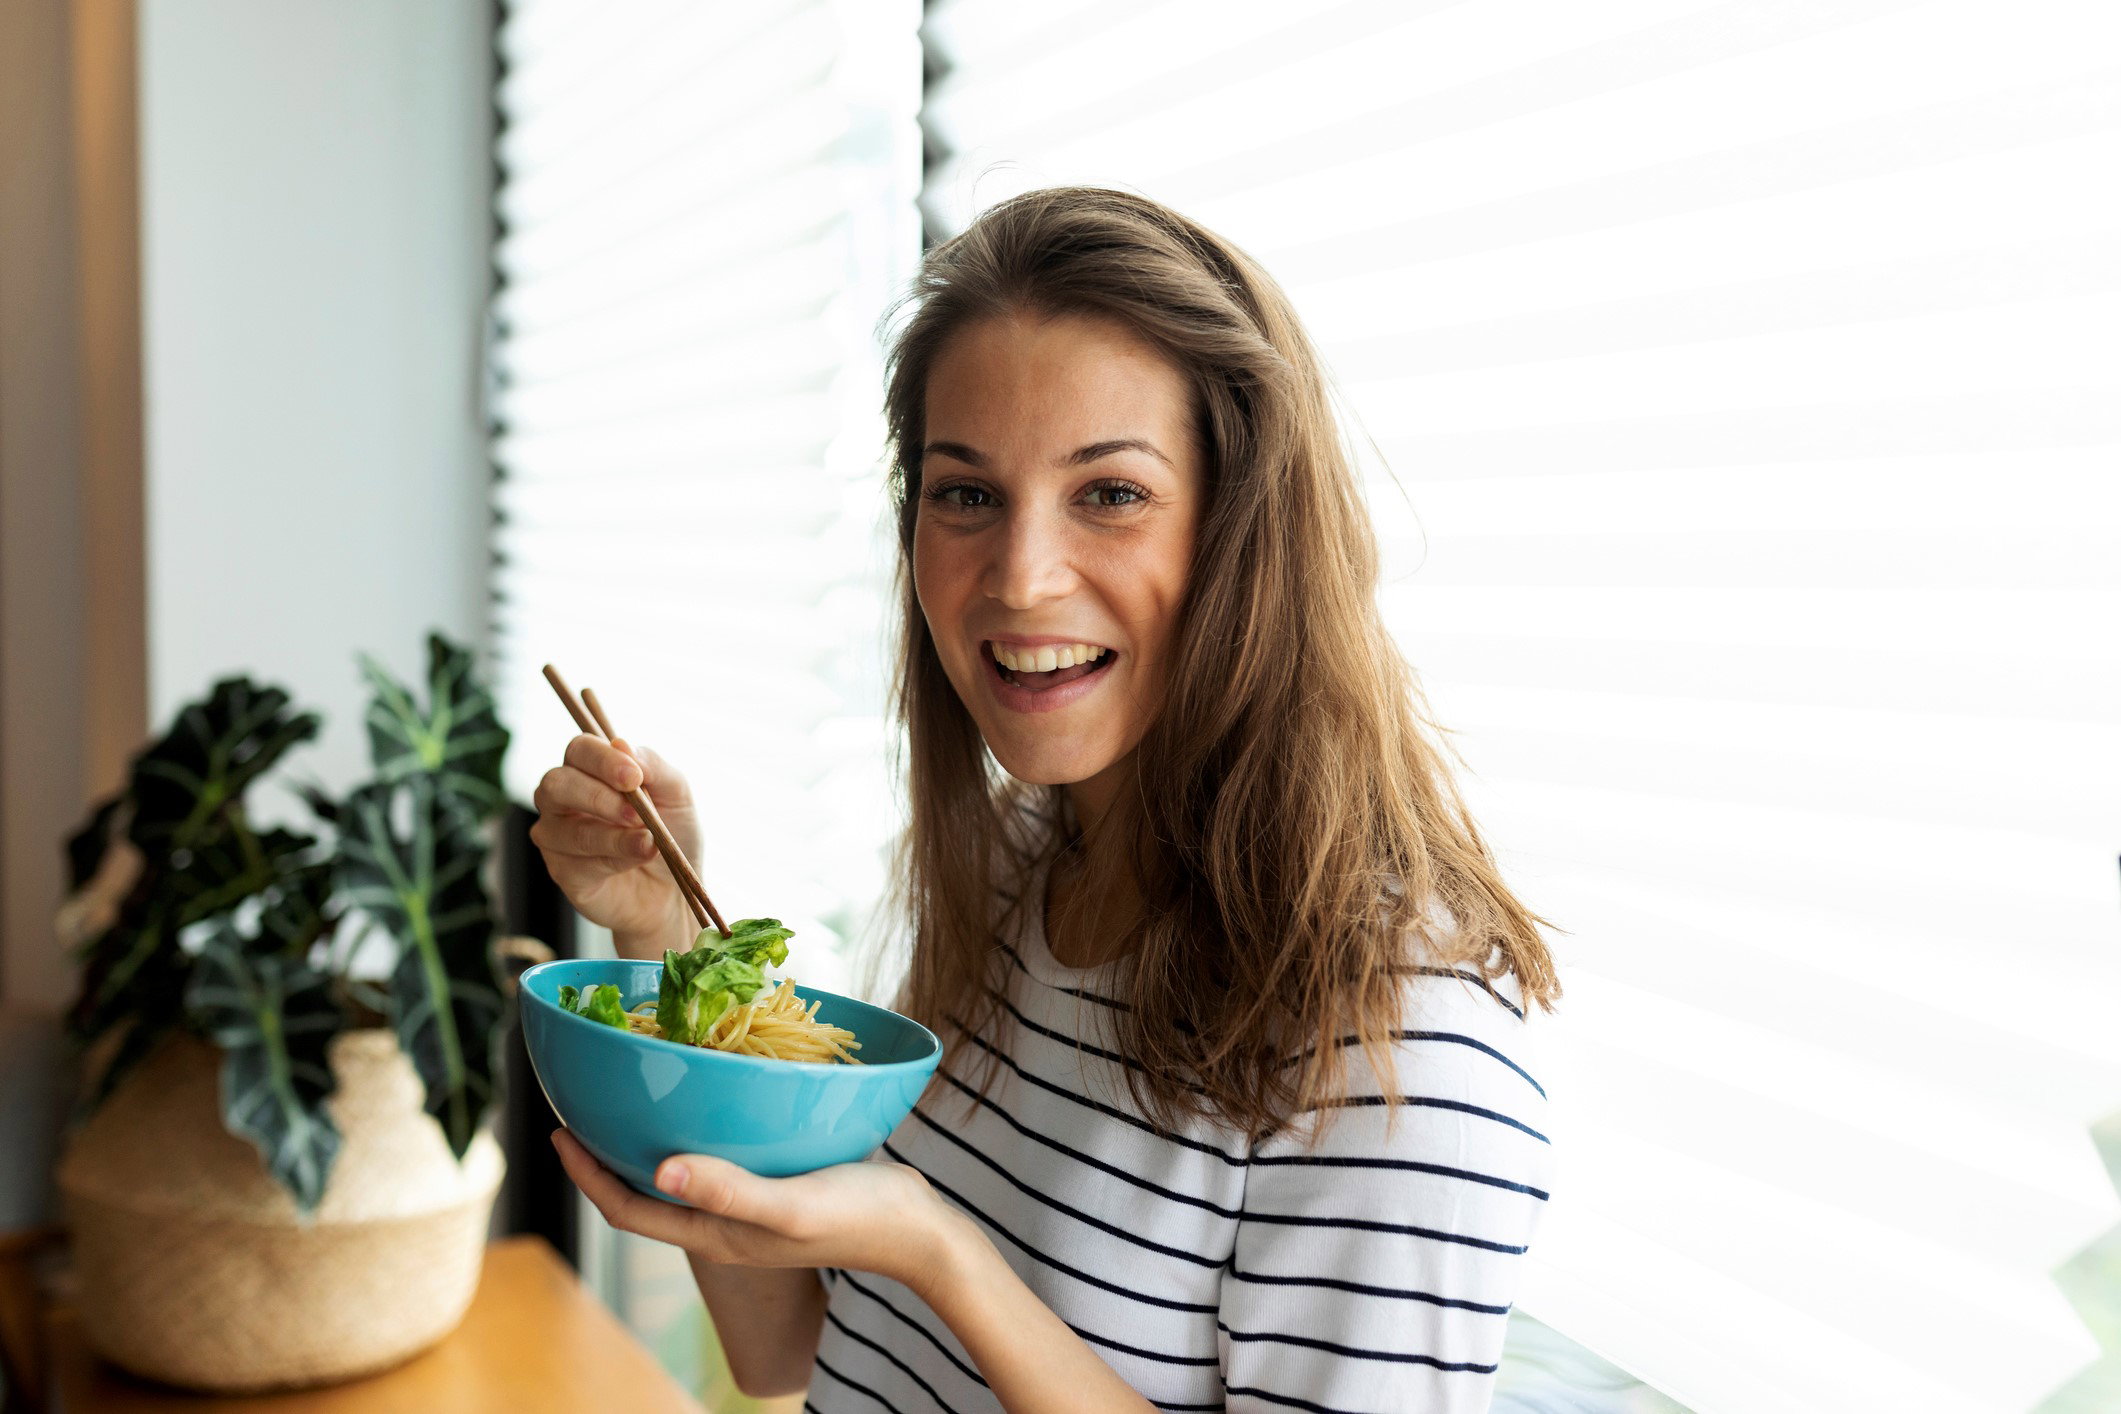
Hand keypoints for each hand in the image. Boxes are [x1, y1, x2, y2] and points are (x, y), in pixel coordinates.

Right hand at [529, 735, 700, 951]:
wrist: (677, 889)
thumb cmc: (672, 834)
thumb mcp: (677, 795)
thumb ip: (653, 766)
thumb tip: (621, 743)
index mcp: (589, 771)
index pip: (579, 750)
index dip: (603, 760)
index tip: (634, 777)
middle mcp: (563, 800)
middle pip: (556, 784)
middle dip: (598, 797)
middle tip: (636, 814)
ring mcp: (557, 836)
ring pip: (568, 829)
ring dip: (614, 836)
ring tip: (648, 842)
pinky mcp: (562, 872)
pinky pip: (577, 863)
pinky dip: (614, 860)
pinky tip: (637, 860)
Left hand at [552, 1129, 959, 1293]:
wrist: (917, 1231)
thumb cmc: (856, 1219)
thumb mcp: (790, 1205)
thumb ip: (729, 1189)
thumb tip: (659, 1168)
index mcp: (715, 1233)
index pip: (630, 1211)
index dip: (589, 1176)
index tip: (560, 1131)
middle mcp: (722, 1223)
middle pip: (644, 1195)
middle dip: (606, 1157)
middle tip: (582, 1107)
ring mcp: (749, 1207)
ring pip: (678, 1176)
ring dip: (646, 1143)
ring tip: (631, 1099)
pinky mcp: (775, 1186)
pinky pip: (716, 1159)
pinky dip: (696, 1132)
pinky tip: (707, 1099)